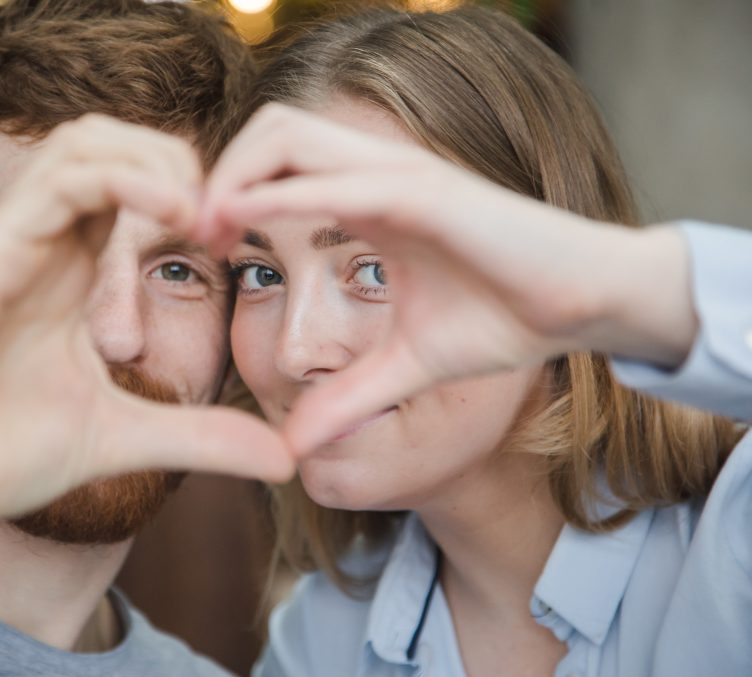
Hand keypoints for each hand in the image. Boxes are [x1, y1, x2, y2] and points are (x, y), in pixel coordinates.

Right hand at [0, 115, 293, 521]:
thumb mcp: (123, 439)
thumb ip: (201, 437)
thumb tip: (285, 458)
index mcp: (74, 275)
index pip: (138, 189)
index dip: (198, 198)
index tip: (234, 246)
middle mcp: (47, 245)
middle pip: (119, 145)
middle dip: (184, 164)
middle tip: (224, 221)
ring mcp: (17, 240)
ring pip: (87, 143)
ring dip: (158, 160)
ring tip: (200, 214)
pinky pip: (59, 179)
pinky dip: (123, 178)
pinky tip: (170, 215)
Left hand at [197, 104, 695, 452]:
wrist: (585, 308)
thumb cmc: (507, 320)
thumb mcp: (407, 367)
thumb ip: (349, 395)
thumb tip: (295, 445)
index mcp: (371, 201)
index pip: (279, 164)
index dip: (228, 194)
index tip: (203, 245)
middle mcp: (379, 173)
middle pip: (271, 129)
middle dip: (219, 169)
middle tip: (193, 229)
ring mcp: (401, 175)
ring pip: (290, 134)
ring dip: (236, 173)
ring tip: (209, 229)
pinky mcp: (428, 193)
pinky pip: (338, 184)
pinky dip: (284, 198)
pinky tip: (246, 226)